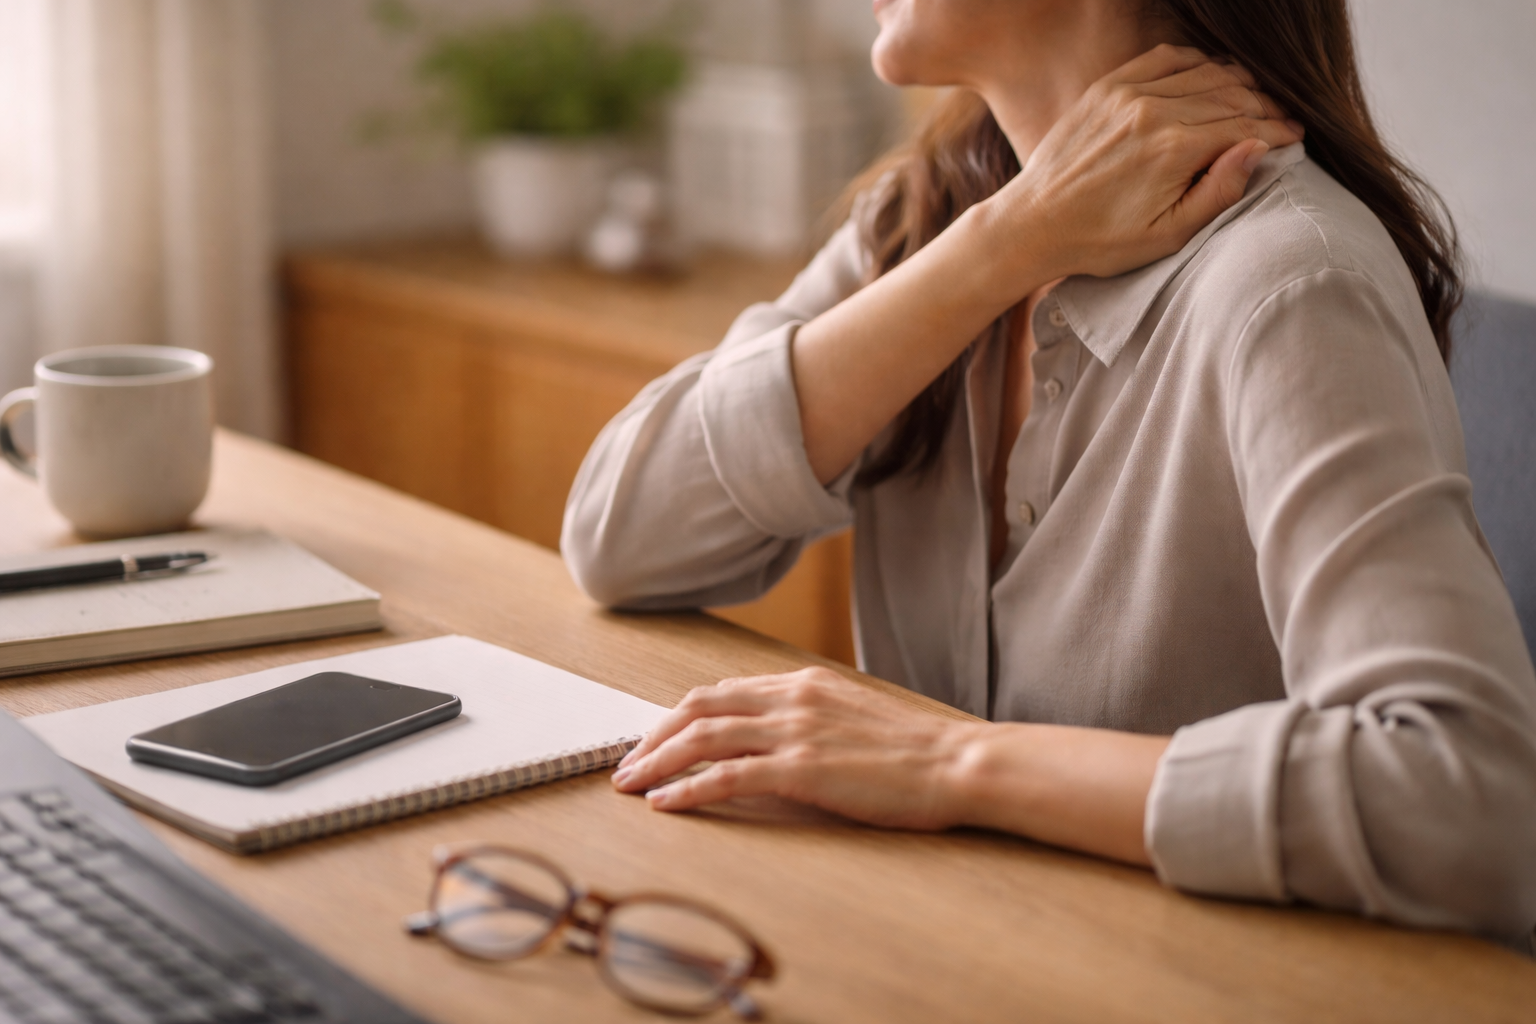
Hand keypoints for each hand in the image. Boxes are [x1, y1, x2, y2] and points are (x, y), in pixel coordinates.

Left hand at [611, 667, 981, 829]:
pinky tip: (666, 805)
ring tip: (631, 785)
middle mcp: (792, 699)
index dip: (678, 717)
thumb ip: (809, 719)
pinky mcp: (803, 770)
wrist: (957, 763)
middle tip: (626, 764)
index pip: (721, 692)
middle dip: (653, 735)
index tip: (654, 740)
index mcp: (803, 684)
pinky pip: (727, 777)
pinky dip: (688, 789)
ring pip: (704, 738)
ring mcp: (796, 732)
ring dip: (657, 761)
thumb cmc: (913, 752)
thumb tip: (771, 739)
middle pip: (698, 707)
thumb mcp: (852, 718)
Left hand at [984, 44, 1304, 283]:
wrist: (1034, 224)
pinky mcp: (1108, 86)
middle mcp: (1153, 112)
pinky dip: (1197, 63)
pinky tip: (1211, 78)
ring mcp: (1128, 93)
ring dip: (1237, 84)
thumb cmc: (1101, 241)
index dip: (1278, 132)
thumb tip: (1257, 148)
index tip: (1295, 139)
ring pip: (1204, 72)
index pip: (1245, 126)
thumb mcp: (1167, 235)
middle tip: (1282, 121)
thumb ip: (1218, 192)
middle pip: (1231, 95)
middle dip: (1265, 108)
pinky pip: (1166, 57)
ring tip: (1255, 102)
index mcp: (1173, 150)